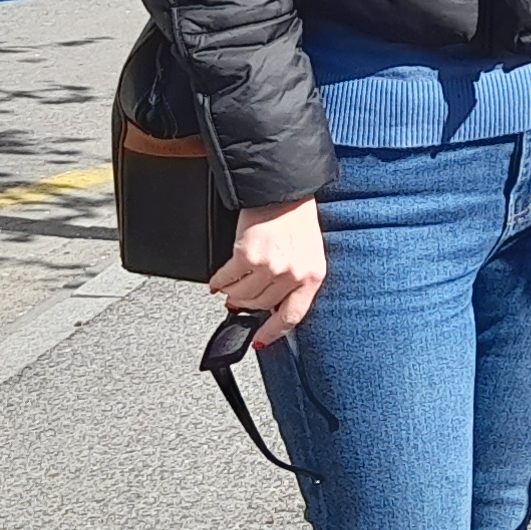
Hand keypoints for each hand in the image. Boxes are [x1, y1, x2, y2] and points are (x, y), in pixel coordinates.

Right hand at [213, 197, 326, 341]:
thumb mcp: (307, 253)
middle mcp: (293, 274)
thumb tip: (268, 303)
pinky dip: (219, 281)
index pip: (292, 316)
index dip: (273, 333)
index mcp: (313, 276)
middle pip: (261, 305)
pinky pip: (228, 278)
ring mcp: (270, 267)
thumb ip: (293, 280)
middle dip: (246, 305)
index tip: (260, 341)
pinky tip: (217, 280)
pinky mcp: (248, 256)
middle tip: (236, 301)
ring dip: (232, 293)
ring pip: (243, 295)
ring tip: (228, 287)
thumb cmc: (297, 217)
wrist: (284, 188)